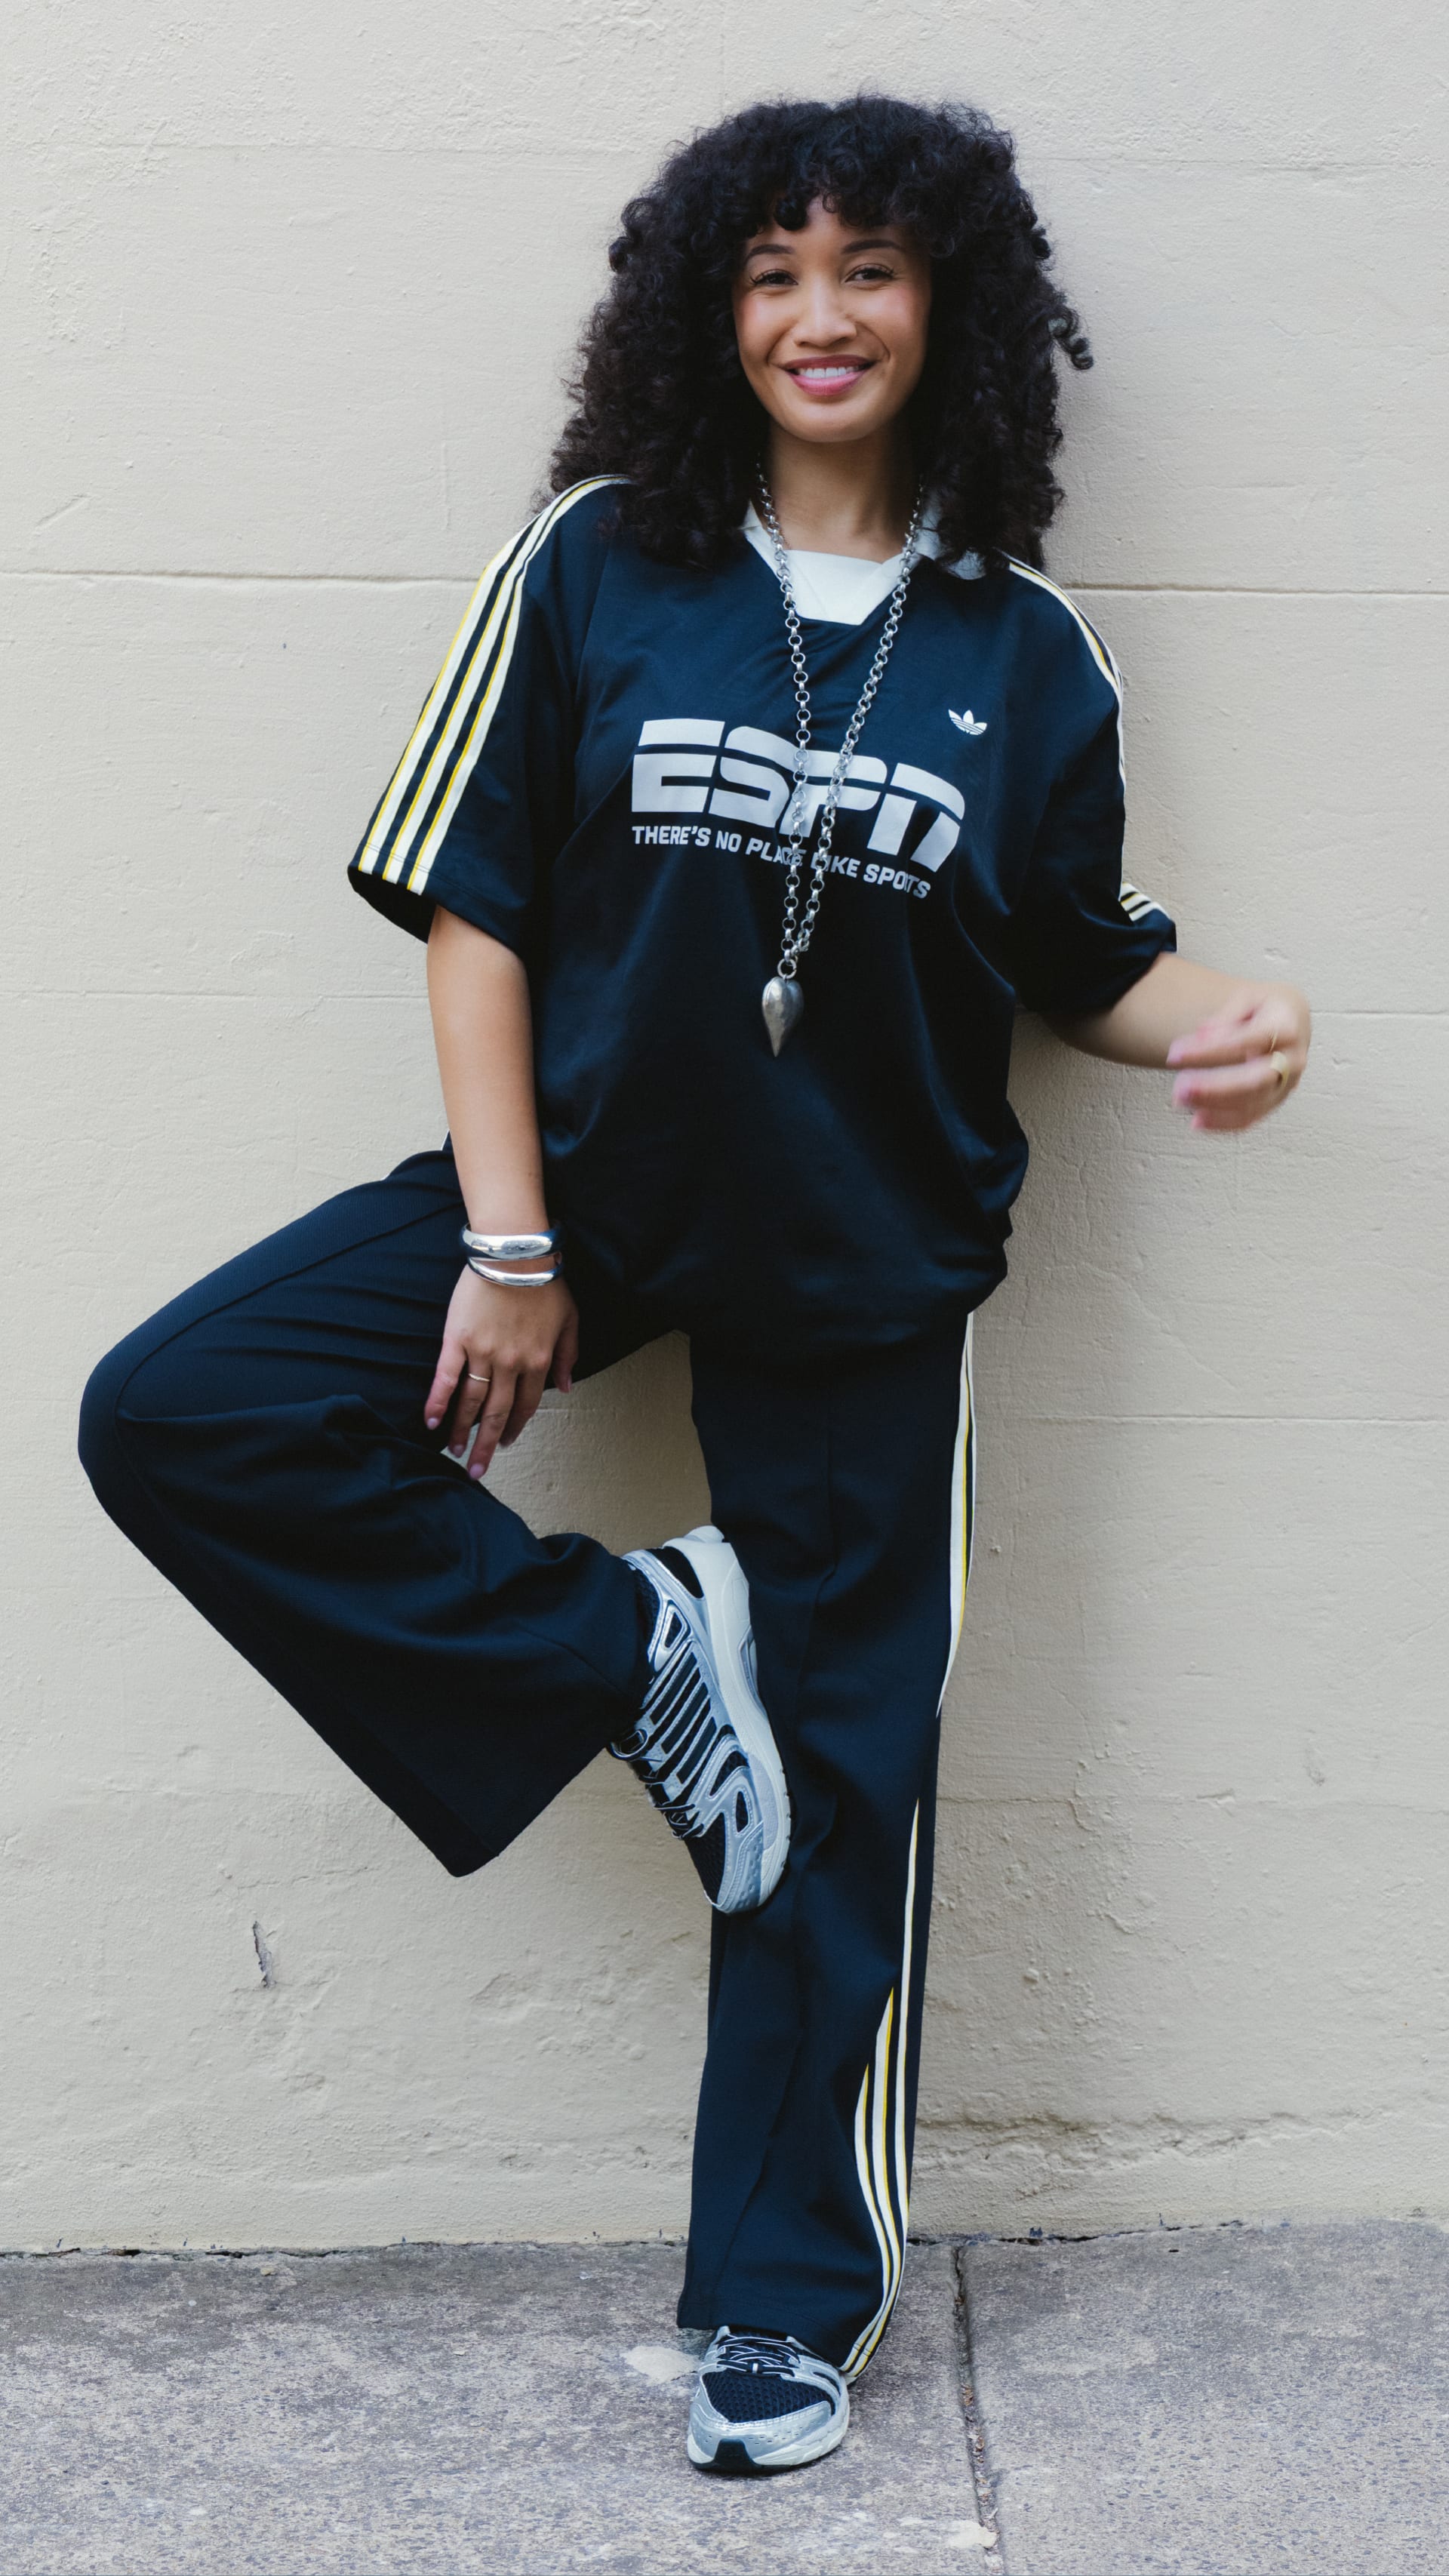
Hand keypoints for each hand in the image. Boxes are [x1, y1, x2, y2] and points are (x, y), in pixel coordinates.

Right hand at [425, 1267, 578, 1478]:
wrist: (515, 1254)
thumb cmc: (545, 1283)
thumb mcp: (570, 1319)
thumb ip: (568, 1356)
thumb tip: (565, 1388)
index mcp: (538, 1361)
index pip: (525, 1405)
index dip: (514, 1427)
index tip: (505, 1443)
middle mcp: (510, 1364)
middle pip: (496, 1413)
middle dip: (486, 1445)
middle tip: (477, 1470)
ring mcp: (482, 1353)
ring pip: (471, 1402)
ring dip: (462, 1430)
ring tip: (454, 1452)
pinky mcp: (457, 1340)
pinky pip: (446, 1377)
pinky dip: (438, 1401)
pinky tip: (430, 1421)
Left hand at [1166, 983, 1310, 1133]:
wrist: (1293, 1019)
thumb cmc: (1267, 1007)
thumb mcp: (1248, 997)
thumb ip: (1226, 1016)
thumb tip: (1203, 1034)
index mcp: (1286, 1027)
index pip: (1248, 1040)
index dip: (1211, 1049)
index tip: (1176, 1053)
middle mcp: (1292, 1059)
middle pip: (1255, 1080)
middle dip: (1215, 1088)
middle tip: (1180, 1088)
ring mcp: (1287, 1084)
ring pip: (1253, 1103)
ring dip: (1214, 1106)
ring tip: (1180, 1101)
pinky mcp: (1277, 1100)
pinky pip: (1252, 1118)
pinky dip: (1223, 1123)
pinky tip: (1197, 1121)